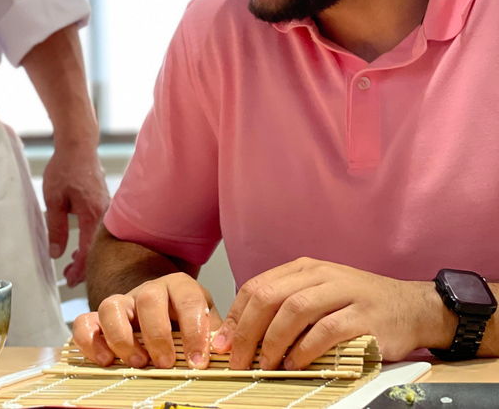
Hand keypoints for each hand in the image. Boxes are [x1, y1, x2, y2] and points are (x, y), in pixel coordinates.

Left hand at [43, 143, 109, 285]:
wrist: (79, 145)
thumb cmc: (66, 169)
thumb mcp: (54, 200)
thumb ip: (57, 228)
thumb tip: (58, 253)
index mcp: (93, 213)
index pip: (90, 250)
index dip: (80, 269)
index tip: (69, 280)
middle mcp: (105, 212)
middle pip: (99, 247)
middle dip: (85, 266)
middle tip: (69, 277)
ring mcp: (108, 206)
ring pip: (101, 238)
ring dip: (89, 252)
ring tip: (72, 263)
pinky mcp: (106, 202)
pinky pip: (103, 227)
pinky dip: (93, 239)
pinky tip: (82, 243)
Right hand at [72, 273, 222, 368]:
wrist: (159, 308)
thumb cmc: (184, 318)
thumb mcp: (204, 320)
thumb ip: (213, 333)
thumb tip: (224, 352)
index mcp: (180, 287)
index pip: (189, 299)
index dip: (194, 330)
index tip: (198, 361)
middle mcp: (149, 290)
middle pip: (149, 297)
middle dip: (157, 334)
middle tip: (165, 363)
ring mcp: (122, 302)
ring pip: (112, 305)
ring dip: (123, 337)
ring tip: (137, 362)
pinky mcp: (99, 319)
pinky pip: (84, 322)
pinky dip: (90, 341)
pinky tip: (106, 361)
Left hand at [212, 258, 452, 367]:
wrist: (410, 307)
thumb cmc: (358, 305)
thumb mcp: (319, 295)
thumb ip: (286, 307)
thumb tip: (243, 335)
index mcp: (304, 268)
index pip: (258, 286)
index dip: (237, 316)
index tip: (224, 344)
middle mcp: (321, 274)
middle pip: (270, 296)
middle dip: (248, 331)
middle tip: (239, 361)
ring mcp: (343, 292)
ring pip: (294, 310)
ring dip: (273, 341)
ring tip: (266, 365)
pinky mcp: (363, 315)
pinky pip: (326, 330)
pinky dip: (306, 349)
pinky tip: (297, 364)